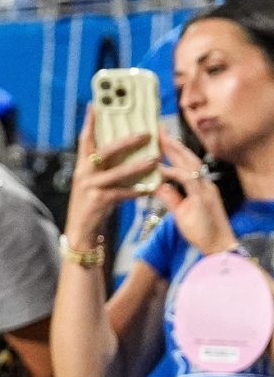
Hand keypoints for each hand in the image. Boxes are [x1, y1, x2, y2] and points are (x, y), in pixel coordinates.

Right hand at [62, 111, 157, 249]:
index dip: (90, 122)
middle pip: (105, 152)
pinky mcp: (99, 201)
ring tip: (155, 159)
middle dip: (125, 141)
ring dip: (138, 166)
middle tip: (146, 133)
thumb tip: (126, 150)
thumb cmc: (92, 204)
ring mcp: (90, 187)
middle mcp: (83, 173)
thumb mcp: (93, 182)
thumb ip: (105, 167)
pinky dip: (138, 191)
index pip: (85, 139)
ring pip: (117, 172)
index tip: (96, 104)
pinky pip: (123, 193)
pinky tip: (151, 188)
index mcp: (82, 166)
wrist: (81, 231)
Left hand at [152, 133, 235, 255]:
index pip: (186, 163)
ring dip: (175, 150)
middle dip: (174, 143)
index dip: (174, 151)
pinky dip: (174, 172)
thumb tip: (158, 186)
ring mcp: (206, 189)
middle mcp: (205, 184)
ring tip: (161, 139)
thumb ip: (171, 198)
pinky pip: (188, 180)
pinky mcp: (204, 198)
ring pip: (191, 164)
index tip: (161, 140)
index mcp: (200, 186)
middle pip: (189, 158)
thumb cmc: (202, 232)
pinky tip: (160, 167)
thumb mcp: (181, 213)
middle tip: (158, 130)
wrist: (218, 247)